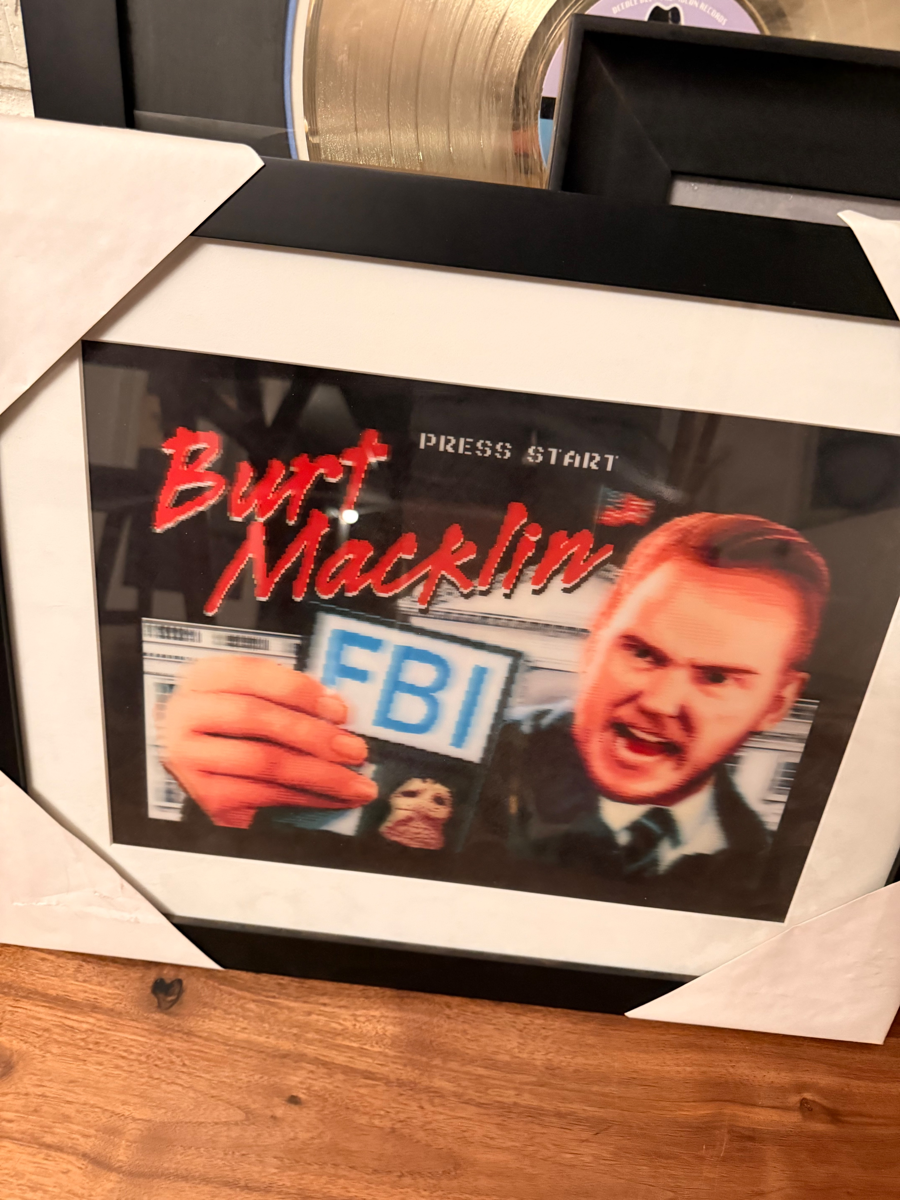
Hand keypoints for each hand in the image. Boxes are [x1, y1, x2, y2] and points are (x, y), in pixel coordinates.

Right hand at [160, 655, 376, 827]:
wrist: (204, 771)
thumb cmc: (238, 729)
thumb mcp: (252, 700)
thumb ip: (286, 697)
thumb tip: (337, 709)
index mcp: (202, 678)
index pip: (250, 673)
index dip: (299, 690)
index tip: (339, 709)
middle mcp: (187, 715)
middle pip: (256, 717)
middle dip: (314, 734)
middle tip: (354, 749)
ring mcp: (191, 758)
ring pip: (264, 761)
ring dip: (320, 773)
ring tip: (356, 783)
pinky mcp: (206, 796)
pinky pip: (266, 795)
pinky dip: (309, 798)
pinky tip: (337, 798)